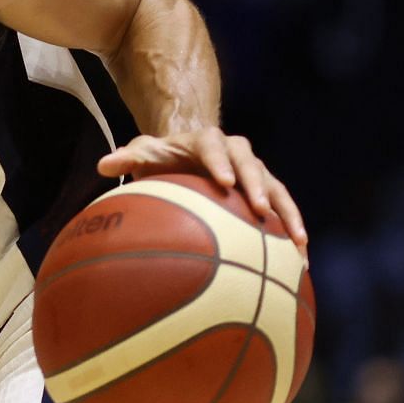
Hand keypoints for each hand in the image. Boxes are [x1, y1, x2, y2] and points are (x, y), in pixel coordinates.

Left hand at [98, 127, 306, 249]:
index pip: (213, 146)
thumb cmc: (162, 156)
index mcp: (205, 141)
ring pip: (276, 189)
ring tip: (298, 242)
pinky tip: (301, 261)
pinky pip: (283, 210)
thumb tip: (103, 165)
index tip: (225, 181)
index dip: (220, 162)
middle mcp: (236, 153)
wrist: (187, 152)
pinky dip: (292, 231)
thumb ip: (127, 156)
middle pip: (252, 164)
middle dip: (258, 185)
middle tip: (261, 208)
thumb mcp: (144, 152)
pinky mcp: (266, 191)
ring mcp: (255, 171)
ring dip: (287, 213)